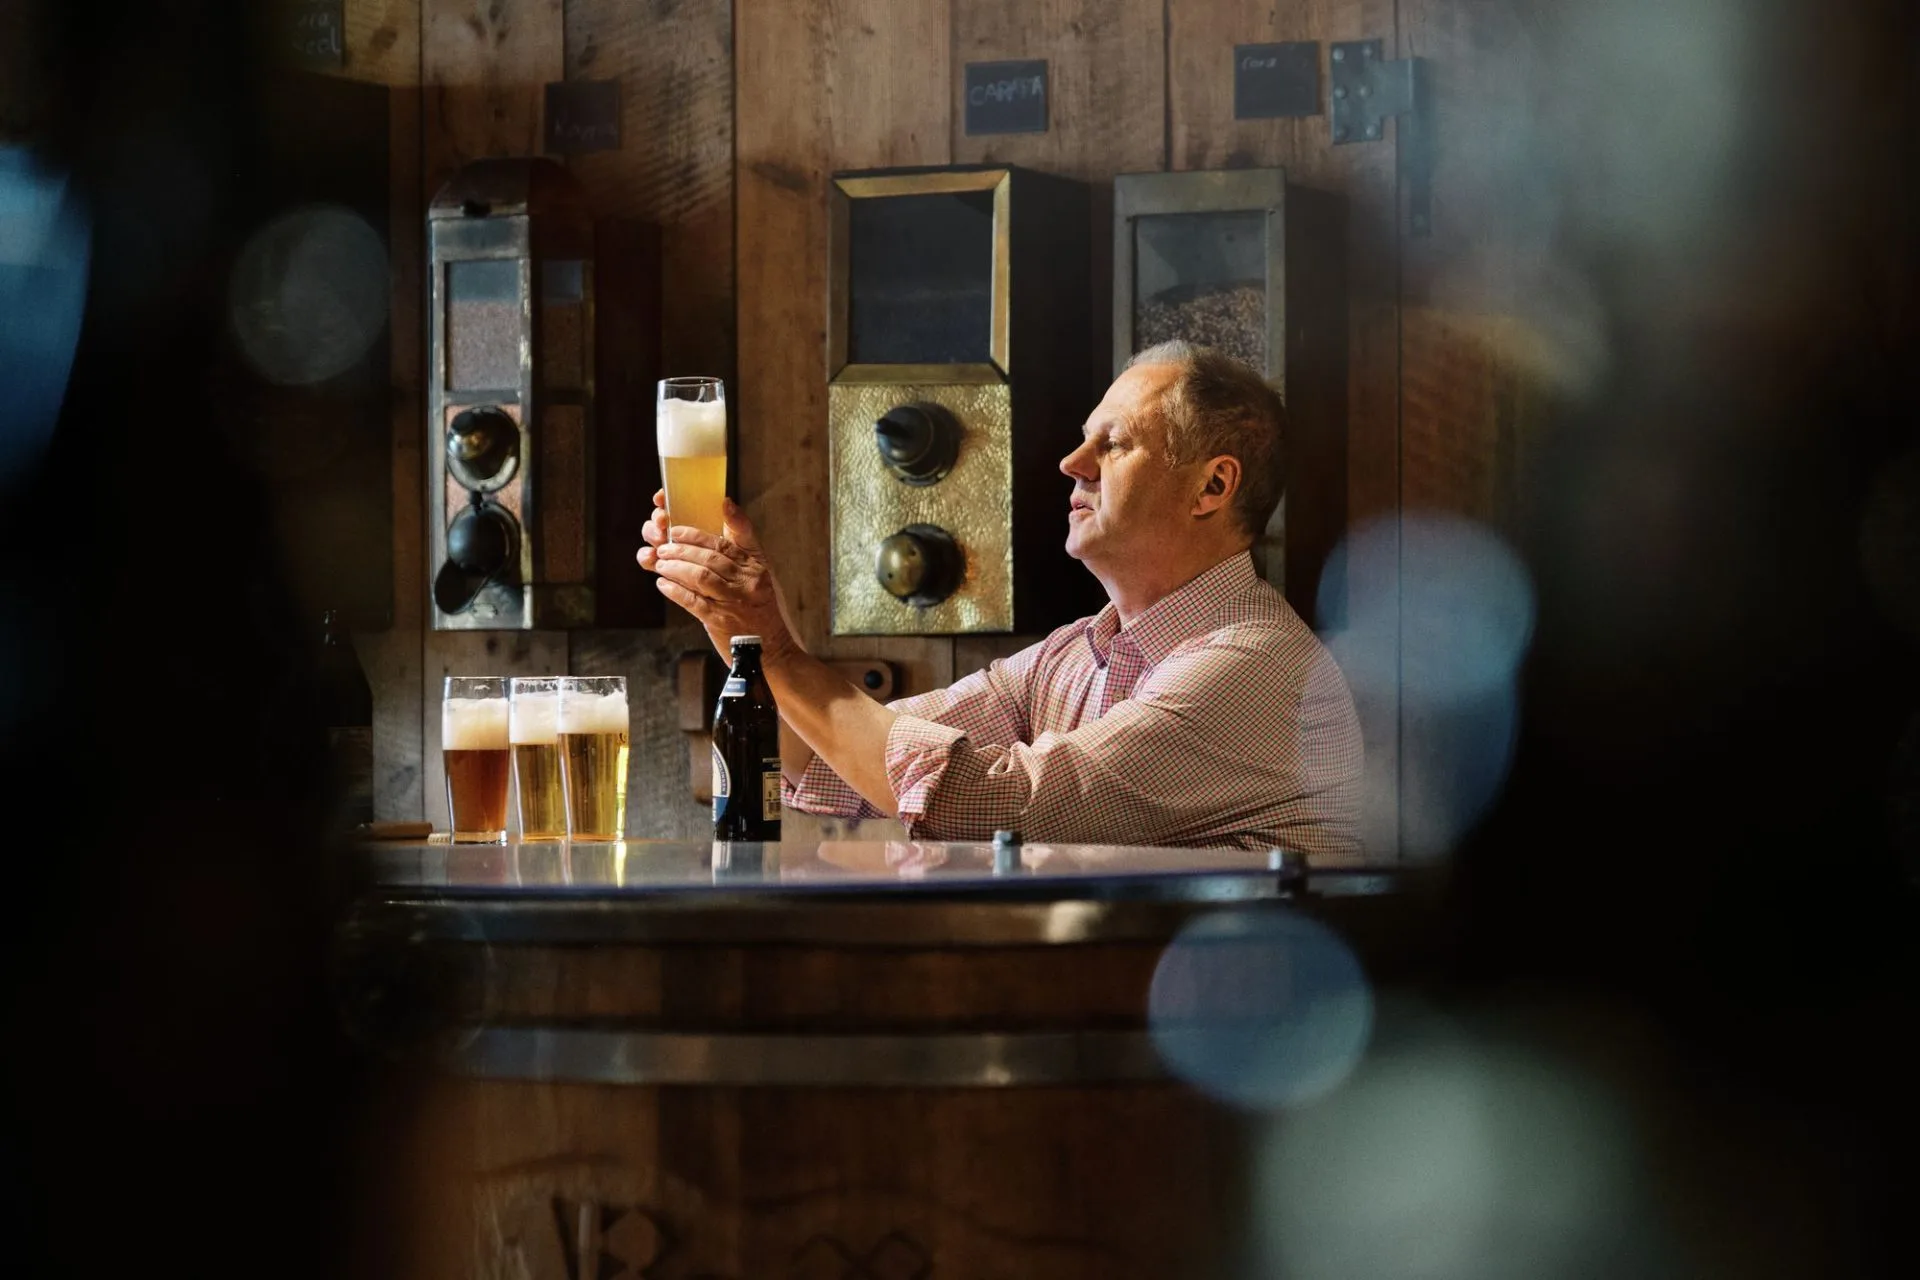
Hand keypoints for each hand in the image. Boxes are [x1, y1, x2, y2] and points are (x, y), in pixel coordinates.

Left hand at [640, 496, 799, 661]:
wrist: (770, 647)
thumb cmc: (761, 607)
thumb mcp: (760, 571)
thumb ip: (741, 541)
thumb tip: (725, 503)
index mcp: (755, 568)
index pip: (723, 544)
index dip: (696, 535)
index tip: (677, 531)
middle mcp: (746, 583)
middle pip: (709, 559)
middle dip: (680, 551)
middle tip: (663, 548)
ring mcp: (733, 602)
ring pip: (699, 577)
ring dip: (675, 568)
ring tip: (661, 564)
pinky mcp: (719, 621)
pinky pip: (692, 601)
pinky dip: (674, 590)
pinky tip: (664, 584)